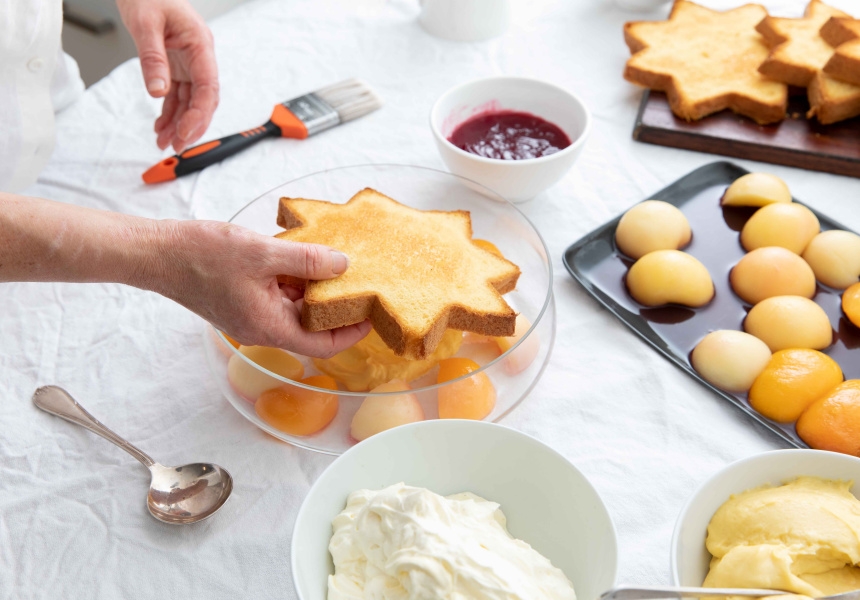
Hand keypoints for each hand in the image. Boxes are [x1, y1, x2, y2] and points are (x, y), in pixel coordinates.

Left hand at [117, 0, 218, 152]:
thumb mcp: (145, 23)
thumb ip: (153, 59)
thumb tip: (158, 91)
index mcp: (200, 44)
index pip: (207, 87)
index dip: (199, 113)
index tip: (186, 132)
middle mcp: (198, 57)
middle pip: (203, 99)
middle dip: (192, 125)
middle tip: (178, 145)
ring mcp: (189, 63)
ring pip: (190, 101)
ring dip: (179, 124)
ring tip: (164, 142)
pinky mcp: (177, 67)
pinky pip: (177, 95)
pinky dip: (169, 112)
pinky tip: (161, 126)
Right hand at [149, 220, 370, 357]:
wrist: (156, 253)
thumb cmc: (201, 256)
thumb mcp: (262, 253)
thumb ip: (306, 260)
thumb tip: (343, 264)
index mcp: (268, 327)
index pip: (322, 345)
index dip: (350, 333)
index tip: (371, 315)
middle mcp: (262, 327)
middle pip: (311, 324)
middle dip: (335, 304)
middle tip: (361, 279)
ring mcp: (252, 314)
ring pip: (295, 306)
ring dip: (314, 287)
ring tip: (337, 262)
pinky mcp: (243, 299)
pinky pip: (278, 294)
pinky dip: (293, 278)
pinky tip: (304, 255)